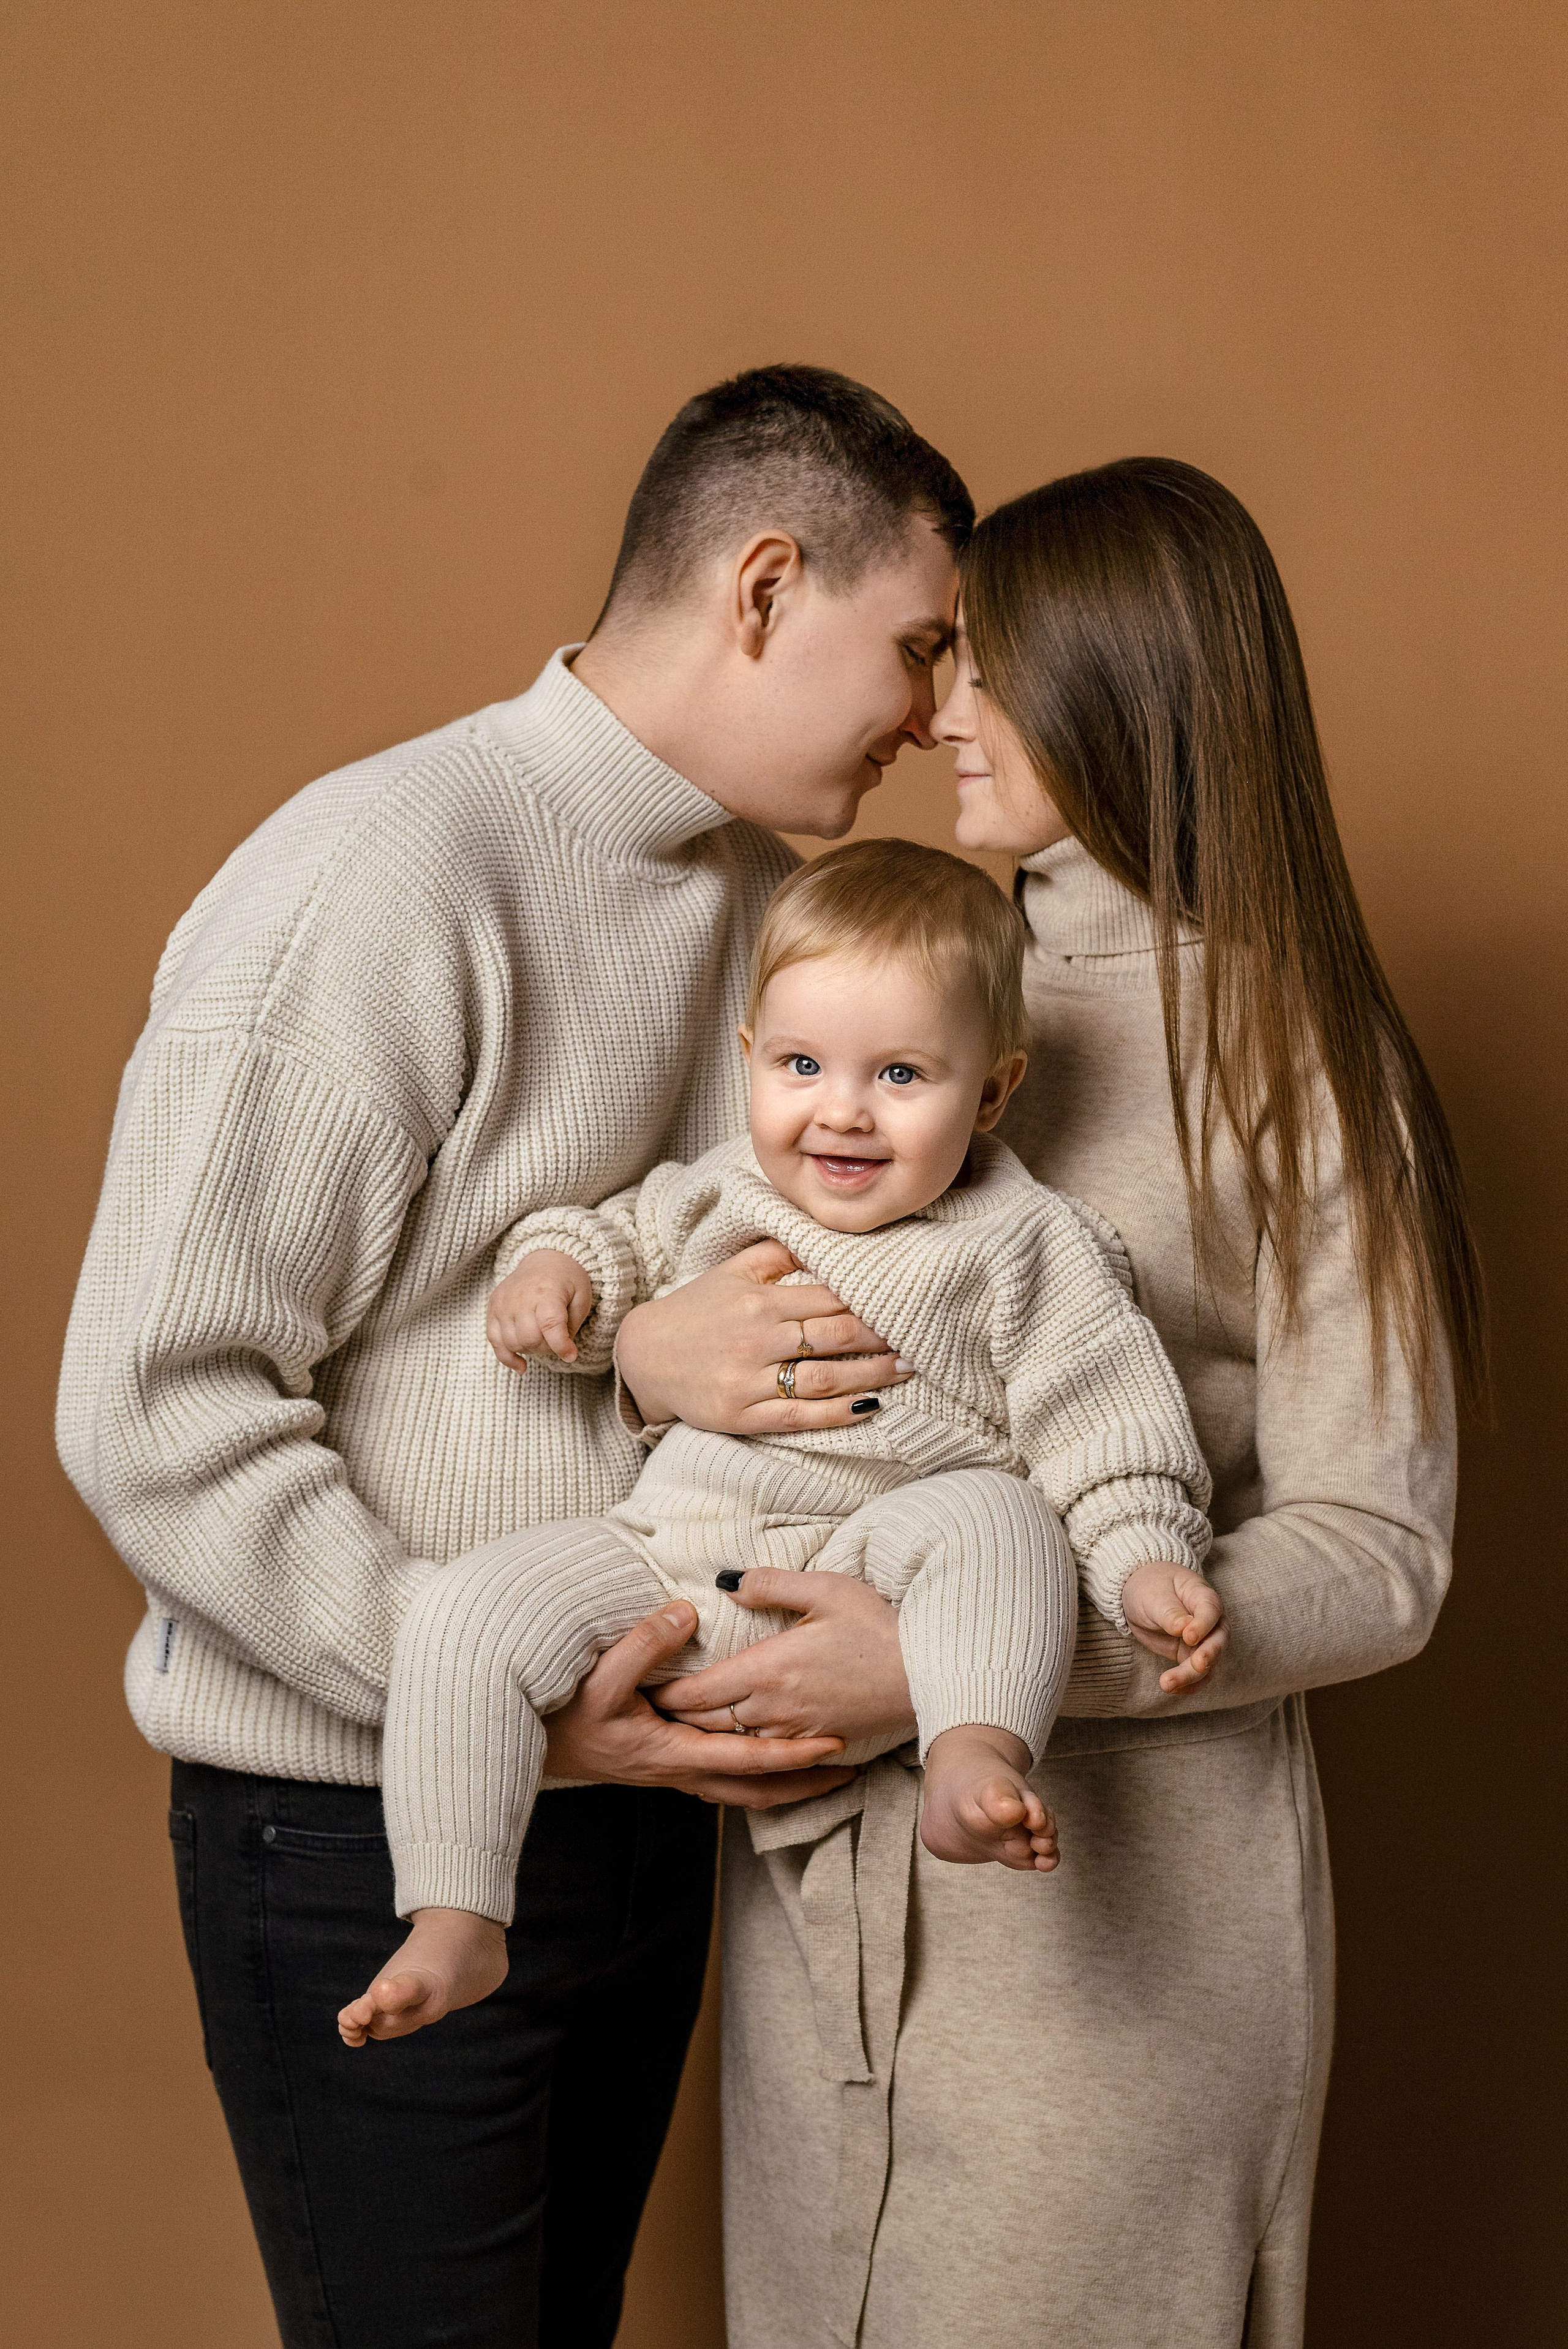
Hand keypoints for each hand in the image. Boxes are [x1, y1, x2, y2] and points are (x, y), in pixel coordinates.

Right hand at [487, 1251, 594, 1368]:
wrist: (544, 1258)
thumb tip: (564, 1353)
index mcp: (547, 1291)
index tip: (571, 1355)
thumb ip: (573, 1326)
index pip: (549, 1325)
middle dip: (547, 1348)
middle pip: (530, 1338)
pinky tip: (521, 1365)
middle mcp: (521, 1297)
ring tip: (542, 1339)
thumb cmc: (567, 1280)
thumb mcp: (582, 1298)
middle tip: (556, 1340)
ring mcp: (503, 1303)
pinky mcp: (493, 1308)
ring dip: (530, 1349)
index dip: (561, 1345)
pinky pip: (494, 1341)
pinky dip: (507, 1357)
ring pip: (512, 1343)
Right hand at [542, 1601, 856, 1808]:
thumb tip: (687, 1612)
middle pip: (757, 1790)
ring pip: (742, 1791)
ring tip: (825, 1773)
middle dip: (807, 1785)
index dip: (794, 1754)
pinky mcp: (666, 1767)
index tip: (834, 1746)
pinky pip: (723, 1781)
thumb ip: (644, 1641)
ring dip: (785, 1786)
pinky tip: (767, 1763)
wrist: (527, 1745)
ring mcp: (673, 1774)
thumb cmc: (563, 1714)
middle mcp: (680, 1772)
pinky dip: (755, 1778)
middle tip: (851, 1773)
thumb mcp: (599, 1675)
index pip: (748, 1758)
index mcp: (674, 1752)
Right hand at [613, 1240, 913, 1432]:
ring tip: (906, 1370)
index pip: (829, 1299)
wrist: (643, 1357)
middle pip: (835, 1338)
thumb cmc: (696, 1309)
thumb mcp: (732, 1270)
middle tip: (920, 1338)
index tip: (905, 1303)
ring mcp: (749, 1381)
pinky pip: (799, 1416)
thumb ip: (779, 1253)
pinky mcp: (742, 1415)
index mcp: (760, 1302)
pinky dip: (838, 1414)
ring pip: (825, 1379)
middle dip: (882, 1338)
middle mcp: (757, 1340)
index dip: (871, 1303)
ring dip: (871, 1376)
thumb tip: (826, 1237)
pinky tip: (869, 1407)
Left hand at [656, 1569, 916, 1745]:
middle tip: (648, 1715)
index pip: (699, 1691)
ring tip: (680, 1734)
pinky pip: (768, 1761)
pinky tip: (731, 1756)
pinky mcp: (819, 1746)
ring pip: (735, 1746)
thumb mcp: (824, 1589)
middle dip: (676, 1720)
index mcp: (768, 1669)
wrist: (928, 1670)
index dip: (667, 1694)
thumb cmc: (877, 1623)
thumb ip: (770, 1584)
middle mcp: (775, 1709)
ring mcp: (797, 1733)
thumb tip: (727, 1582)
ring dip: (706, 1740)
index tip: (643, 1690)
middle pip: (708, 1723)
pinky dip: (742, 1760)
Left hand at [1121, 1561, 1227, 1694]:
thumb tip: (1184, 1629)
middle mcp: (1210, 1620)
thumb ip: (1170, 1613)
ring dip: (1191, 1676)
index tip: (1188, 1637)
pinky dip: (1186, 1684)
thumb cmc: (1151, 1587)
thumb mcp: (1154, 1596)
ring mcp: (1203, 1640)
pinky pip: (1196, 1674)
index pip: (1211, 1611)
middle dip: (1209, 1655)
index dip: (1203, 1625)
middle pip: (1217, 1640)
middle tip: (1198, 1666)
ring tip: (1167, 1684)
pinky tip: (1171, 1689)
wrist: (1142, 1594)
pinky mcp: (1191, 1655)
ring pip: (1207, 1663)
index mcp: (1202, 1596)